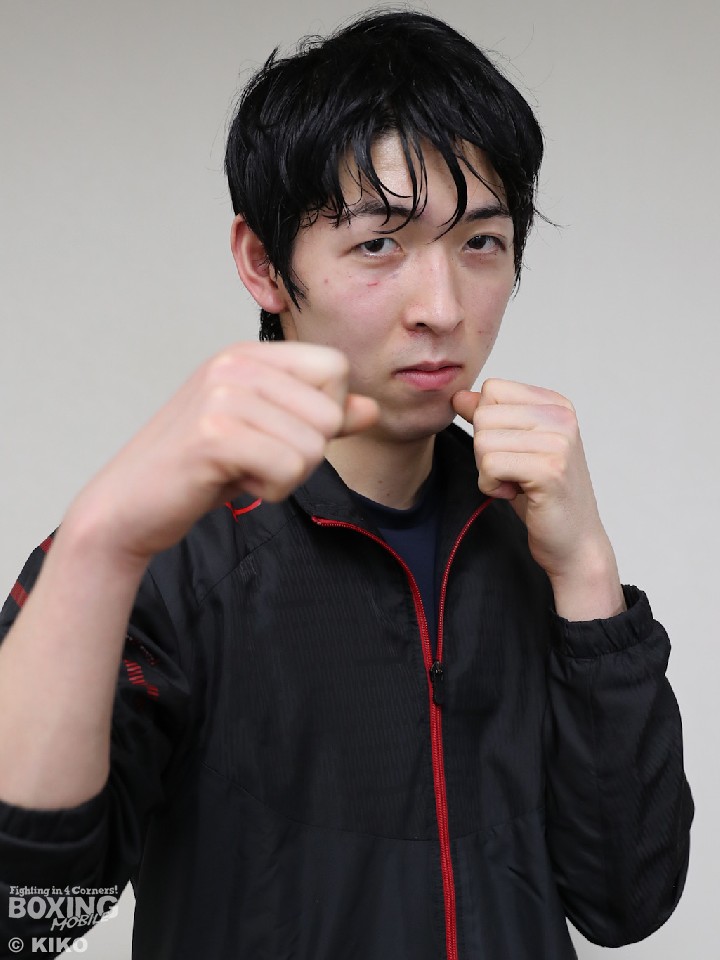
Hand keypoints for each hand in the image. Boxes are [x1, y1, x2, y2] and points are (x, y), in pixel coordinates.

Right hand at [66, 341, 377, 567]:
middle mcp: (234, 364)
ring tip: (242, 472)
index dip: (327, 412)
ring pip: (313, 446)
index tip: (285, 433)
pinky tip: (234, 484)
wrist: (130, 505)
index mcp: (247, 355)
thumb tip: (371, 408)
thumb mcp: (266, 434)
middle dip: (306, 453)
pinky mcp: (214, 435)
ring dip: (287, 476)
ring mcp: (222, 396)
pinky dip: (271, 490)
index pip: (335, 367)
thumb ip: (319, 418)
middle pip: (331, 412)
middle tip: (257, 460)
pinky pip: (288, 469)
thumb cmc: (199, 469)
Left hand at [452, 379, 624, 618]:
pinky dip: (490, 485)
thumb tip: (458, 397)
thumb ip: (489, 418)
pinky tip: (514, 493)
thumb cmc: (541, 495)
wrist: (573, 541)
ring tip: (515, 483)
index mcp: (554, 404)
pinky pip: (489, 465)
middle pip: (483, 415)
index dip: (486, 425)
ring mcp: (558, 441)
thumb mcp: (512, 448)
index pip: (491, 390)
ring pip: (483, 441)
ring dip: (487, 471)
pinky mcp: (549, 469)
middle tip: (512, 472)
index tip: (511, 451)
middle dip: (484, 450)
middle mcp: (561, 416)